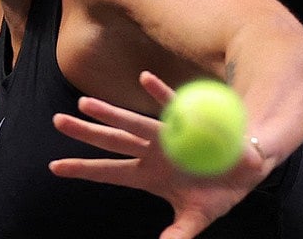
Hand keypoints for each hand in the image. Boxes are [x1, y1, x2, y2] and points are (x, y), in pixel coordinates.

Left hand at [49, 71, 267, 238]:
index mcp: (149, 175)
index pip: (109, 172)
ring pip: (135, 123)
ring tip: (85, 104)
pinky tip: (144, 78)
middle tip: (57, 120)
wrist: (249, 169)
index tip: (54, 166)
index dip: (83, 169)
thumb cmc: (218, 191)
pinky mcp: (191, 123)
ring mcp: (169, 137)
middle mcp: (153, 152)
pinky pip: (173, 106)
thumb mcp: (197, 218)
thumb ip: (179, 234)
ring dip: (111, 114)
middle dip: (86, 132)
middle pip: (113, 141)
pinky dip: (159, 92)